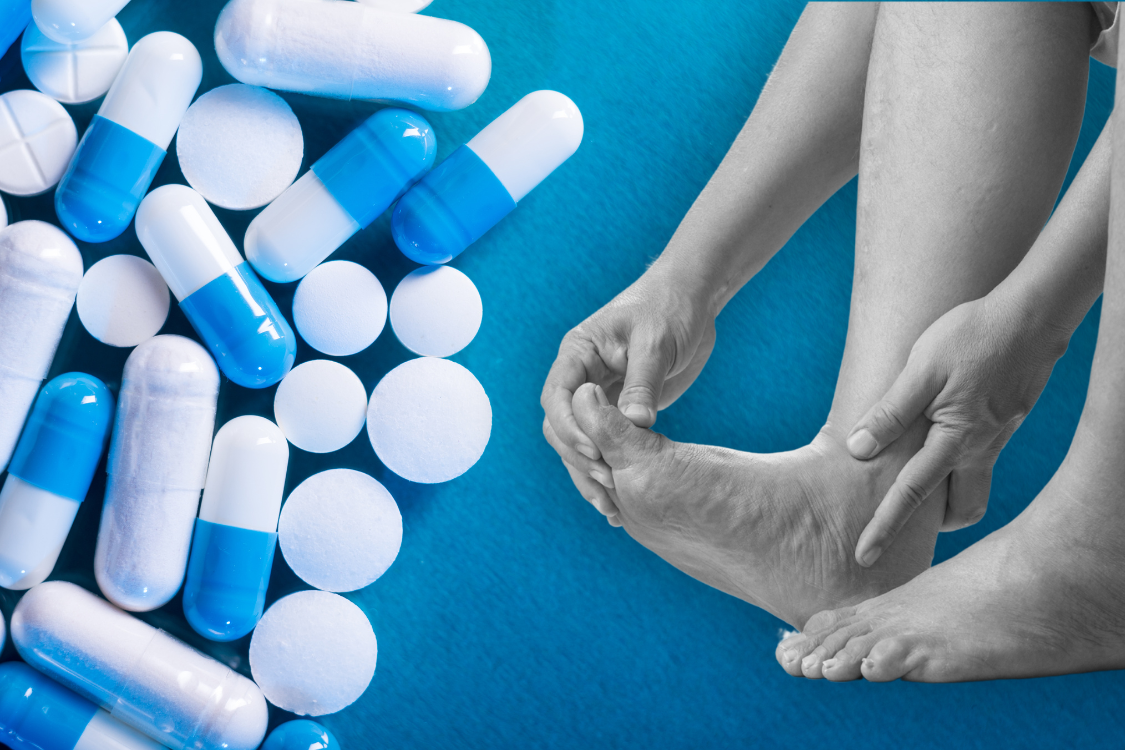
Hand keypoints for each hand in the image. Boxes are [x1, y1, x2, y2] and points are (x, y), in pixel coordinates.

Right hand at [541, 267, 716, 520]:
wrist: (691, 300)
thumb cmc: (670, 309)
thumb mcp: (657, 342)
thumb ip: (643, 382)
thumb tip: (635, 424)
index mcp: (577, 353)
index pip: (557, 397)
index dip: (571, 428)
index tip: (597, 452)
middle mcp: (580, 377)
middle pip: (560, 427)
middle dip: (578, 458)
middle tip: (609, 485)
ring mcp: (598, 396)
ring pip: (578, 442)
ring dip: (589, 474)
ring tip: (611, 508)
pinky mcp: (618, 410)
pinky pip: (604, 444)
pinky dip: (610, 469)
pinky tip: (621, 499)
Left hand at [847, 294, 1067, 565]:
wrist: (1031, 316)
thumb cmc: (972, 337)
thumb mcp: (921, 370)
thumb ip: (891, 411)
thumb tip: (859, 450)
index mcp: (955, 441)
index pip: (911, 496)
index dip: (884, 528)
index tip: (863, 557)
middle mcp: (980, 449)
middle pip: (961, 509)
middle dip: (933, 525)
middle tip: (901, 522)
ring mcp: (996, 437)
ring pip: (974, 484)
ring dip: (948, 493)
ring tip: (915, 478)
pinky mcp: (1004, 421)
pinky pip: (980, 457)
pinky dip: (957, 461)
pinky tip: (937, 436)